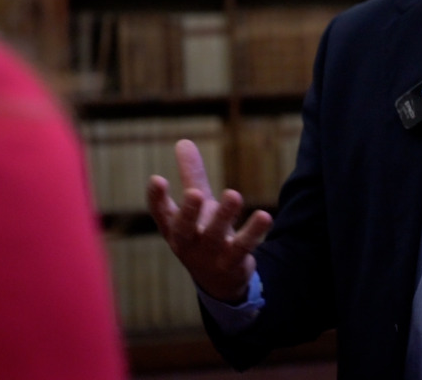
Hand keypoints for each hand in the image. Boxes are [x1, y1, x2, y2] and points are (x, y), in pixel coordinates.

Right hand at [147, 139, 272, 304]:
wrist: (219, 281)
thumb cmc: (202, 234)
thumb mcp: (197, 206)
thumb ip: (192, 176)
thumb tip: (183, 141)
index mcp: (174, 228)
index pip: (161, 213)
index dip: (156, 198)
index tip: (157, 179)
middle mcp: (188, 243)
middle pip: (184, 228)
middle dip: (189, 211)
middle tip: (195, 193)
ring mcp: (209, 256)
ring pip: (216, 236)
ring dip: (224, 216)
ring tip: (234, 195)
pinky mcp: (232, 263)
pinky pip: (244, 247)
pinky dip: (253, 232)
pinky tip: (265, 216)